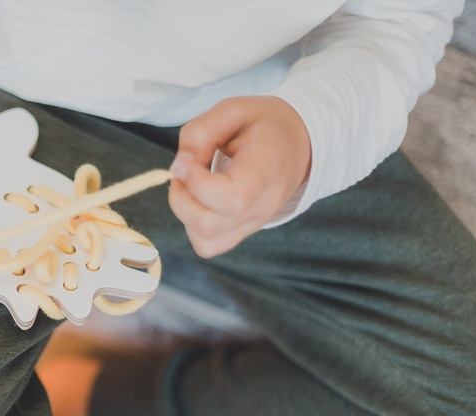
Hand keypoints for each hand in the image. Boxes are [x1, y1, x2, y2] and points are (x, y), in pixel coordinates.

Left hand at [168, 96, 310, 257]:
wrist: (298, 143)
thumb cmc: (264, 125)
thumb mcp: (234, 109)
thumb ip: (200, 133)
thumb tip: (178, 168)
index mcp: (267, 169)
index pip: (232, 199)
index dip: (197, 185)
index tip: (185, 162)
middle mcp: (264, 204)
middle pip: (210, 225)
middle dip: (181, 198)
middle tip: (185, 171)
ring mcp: (255, 223)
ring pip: (205, 240)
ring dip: (184, 212)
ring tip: (192, 185)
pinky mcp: (244, 232)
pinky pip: (209, 245)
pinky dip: (193, 227)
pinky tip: (199, 201)